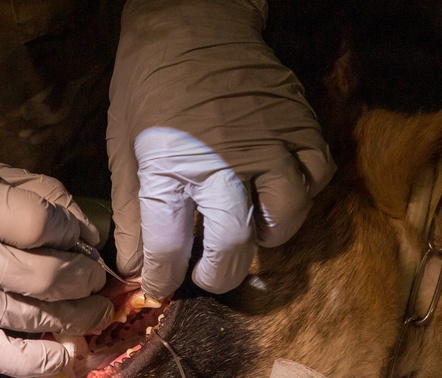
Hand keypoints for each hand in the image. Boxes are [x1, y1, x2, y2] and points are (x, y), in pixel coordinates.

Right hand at [0, 157, 113, 377]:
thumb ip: (35, 193)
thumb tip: (88, 231)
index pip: (41, 223)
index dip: (73, 232)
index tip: (83, 237)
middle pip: (46, 276)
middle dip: (84, 280)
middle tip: (95, 280)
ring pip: (33, 317)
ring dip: (76, 319)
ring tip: (95, 312)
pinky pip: (0, 355)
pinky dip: (38, 360)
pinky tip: (64, 353)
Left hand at [108, 0, 335, 299]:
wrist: (194, 17)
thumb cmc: (149, 84)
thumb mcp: (124, 145)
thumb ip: (130, 209)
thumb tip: (132, 265)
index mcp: (170, 165)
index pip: (169, 245)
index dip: (164, 277)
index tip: (162, 287)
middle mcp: (224, 161)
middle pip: (232, 245)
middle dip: (217, 274)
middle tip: (207, 274)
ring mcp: (270, 142)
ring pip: (286, 217)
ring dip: (266, 238)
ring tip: (247, 234)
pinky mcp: (300, 124)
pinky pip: (317, 176)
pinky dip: (303, 194)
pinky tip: (278, 194)